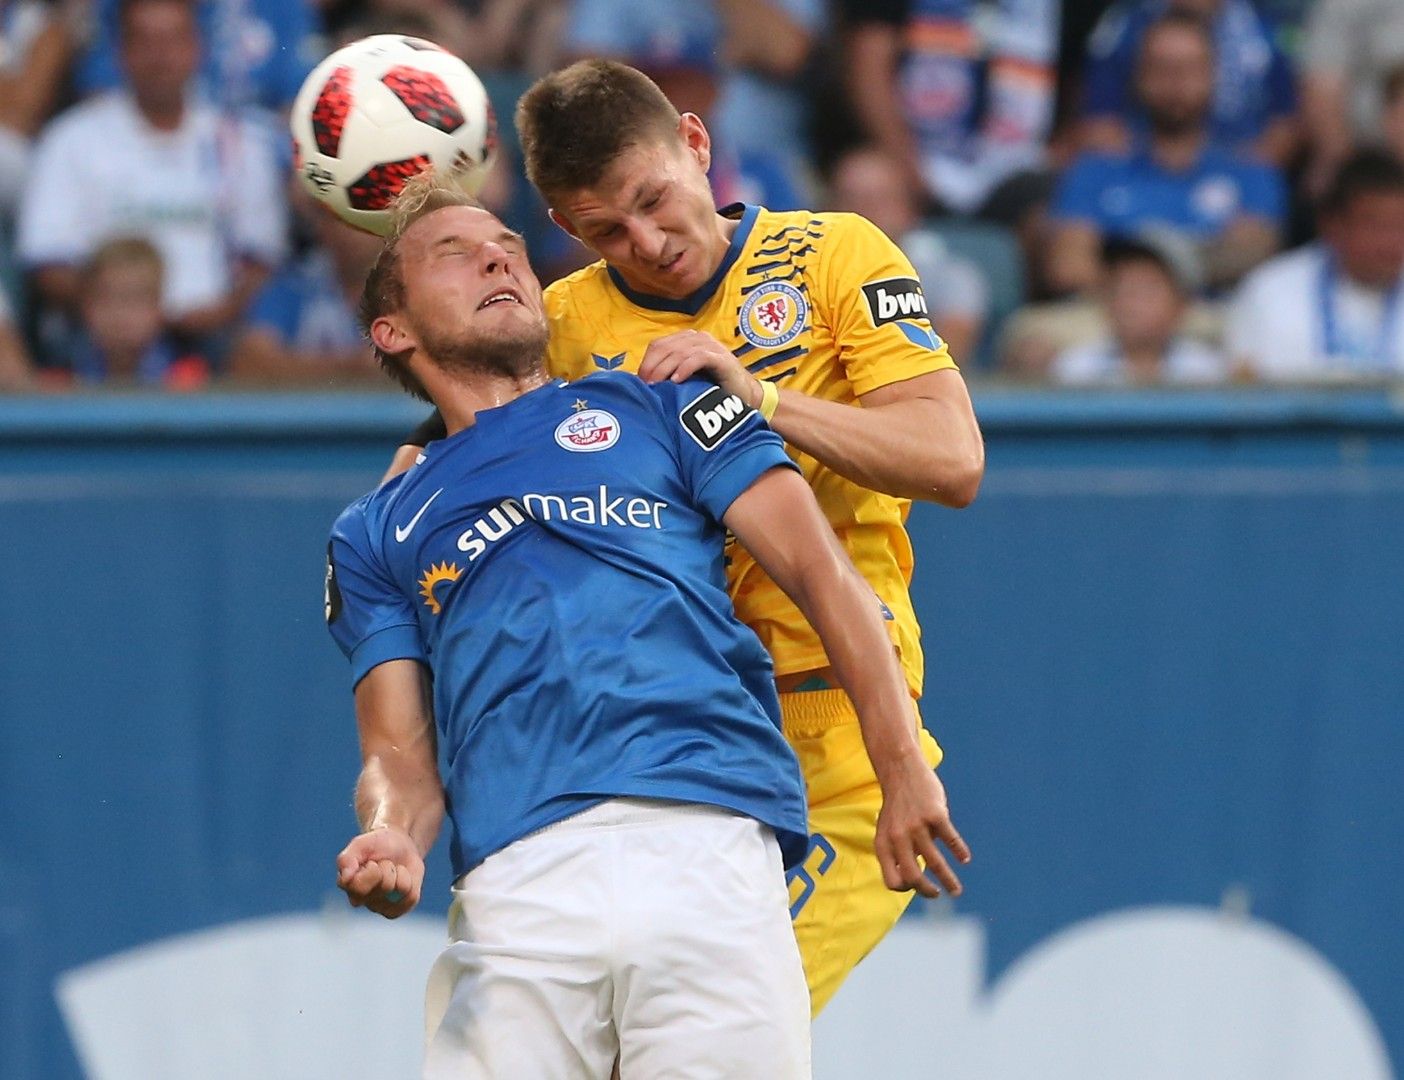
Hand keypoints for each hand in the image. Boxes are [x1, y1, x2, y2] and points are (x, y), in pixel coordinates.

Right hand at [336, 825, 424, 918]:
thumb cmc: (377, 845)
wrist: (400, 846)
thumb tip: (345, 878)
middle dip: (389, 868)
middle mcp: (360, 900)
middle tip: (384, 863)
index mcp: (347, 884)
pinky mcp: (397, 910)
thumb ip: (347, 859)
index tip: (372, 861)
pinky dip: (412, 882)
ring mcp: (379, 907)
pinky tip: (402, 877)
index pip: (359, 886)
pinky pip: (411, 898)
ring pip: (401, 890)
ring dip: (401, 873)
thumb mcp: (362, 844)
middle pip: (385, 887)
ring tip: (394, 869)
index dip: (372, 869)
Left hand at [638, 330, 760, 407]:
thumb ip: (669, 374)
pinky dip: (685, 368)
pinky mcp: (722, 358)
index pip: (658, 345)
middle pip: (666, 347)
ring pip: (680, 352)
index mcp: (687, 340)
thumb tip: (642, 383)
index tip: (641, 383)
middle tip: (647, 386)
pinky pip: (699, 357)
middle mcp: (698, 338)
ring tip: (658, 385)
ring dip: (665, 369)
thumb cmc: (713, 388)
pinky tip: (677, 381)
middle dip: (652, 367)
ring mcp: (711, 346)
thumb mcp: (687, 378)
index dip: (646, 363)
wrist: (746, 395)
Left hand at [874, 759, 970, 898]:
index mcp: (883, 844)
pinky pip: (950, 840)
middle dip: (927, 892)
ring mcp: (917, 826)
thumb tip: (913, 881)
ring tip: (956, 891)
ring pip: (935, 863)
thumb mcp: (888, 830)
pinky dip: (959, 852)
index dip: (906, 888)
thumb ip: (897, 853)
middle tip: (938, 895)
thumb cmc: (897, 806)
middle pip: (913, 877)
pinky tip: (964, 859)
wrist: (901, 770)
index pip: (892, 880)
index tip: (917, 887)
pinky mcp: (935, 815)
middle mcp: (898, 838)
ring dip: (949, 881)